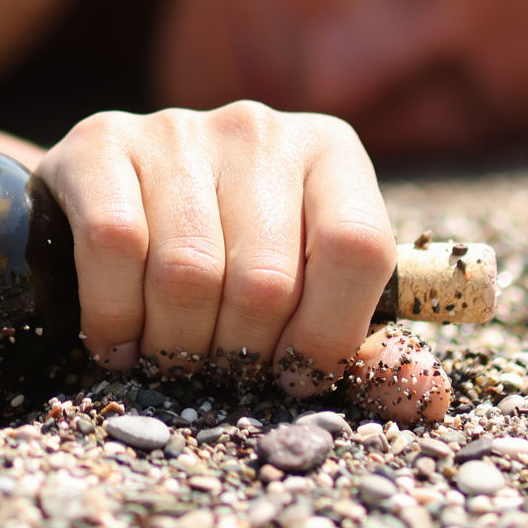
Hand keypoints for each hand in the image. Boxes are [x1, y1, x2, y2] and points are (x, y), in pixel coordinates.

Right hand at [34, 100, 450, 421]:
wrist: (117, 204)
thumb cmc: (235, 262)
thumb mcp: (311, 297)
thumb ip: (370, 351)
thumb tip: (426, 399)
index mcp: (331, 154)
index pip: (357, 248)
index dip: (329, 334)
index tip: (292, 376)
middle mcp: (260, 129)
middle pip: (266, 279)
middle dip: (240, 354)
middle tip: (219, 374)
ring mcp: (178, 128)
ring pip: (186, 272)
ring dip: (174, 345)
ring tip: (168, 359)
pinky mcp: (101, 140)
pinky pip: (113, 246)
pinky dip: (115, 316)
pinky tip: (118, 338)